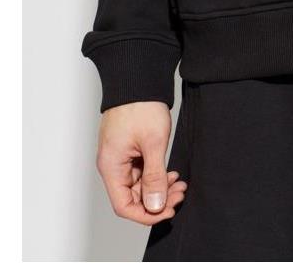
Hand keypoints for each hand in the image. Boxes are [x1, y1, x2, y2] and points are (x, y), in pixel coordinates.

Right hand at [96, 101, 187, 224]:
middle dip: (157, 199)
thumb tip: (154, 206)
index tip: (168, 210)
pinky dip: (157, 174)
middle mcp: (113, 165)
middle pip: (133, 197)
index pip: (124, 206)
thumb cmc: (141, 105)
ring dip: (159, 187)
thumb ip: (154, 177)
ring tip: (179, 183)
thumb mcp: (153, 143)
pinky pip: (142, 171)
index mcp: (112, 166)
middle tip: (180, 193)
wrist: (139, 79)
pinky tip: (171, 173)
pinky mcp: (129, 149)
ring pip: (139, 185)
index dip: (146, 214)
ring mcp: (121, 157)